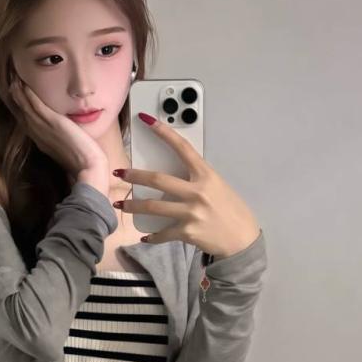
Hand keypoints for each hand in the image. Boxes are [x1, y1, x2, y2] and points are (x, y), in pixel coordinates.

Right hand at [9, 76, 108, 183]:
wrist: (88, 167)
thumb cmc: (83, 163)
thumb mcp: (69, 150)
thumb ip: (64, 142)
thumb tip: (67, 137)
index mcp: (43, 143)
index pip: (28, 124)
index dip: (22, 112)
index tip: (18, 101)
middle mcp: (39, 136)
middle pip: (23, 116)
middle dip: (17, 102)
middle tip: (11, 87)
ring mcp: (44, 129)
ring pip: (27, 109)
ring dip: (19, 95)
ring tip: (14, 82)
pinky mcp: (53, 122)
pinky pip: (37, 106)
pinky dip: (29, 96)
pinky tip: (24, 86)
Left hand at [114, 116, 260, 258]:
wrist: (242, 240)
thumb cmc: (231, 211)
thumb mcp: (218, 187)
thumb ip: (197, 179)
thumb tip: (174, 175)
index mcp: (206, 175)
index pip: (182, 148)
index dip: (163, 132)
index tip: (146, 121)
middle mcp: (197, 192)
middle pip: (157, 180)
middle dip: (134, 176)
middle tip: (120, 173)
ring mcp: (191, 212)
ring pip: (153, 207)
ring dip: (133, 206)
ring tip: (120, 205)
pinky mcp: (187, 232)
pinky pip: (163, 233)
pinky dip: (152, 237)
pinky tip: (145, 237)